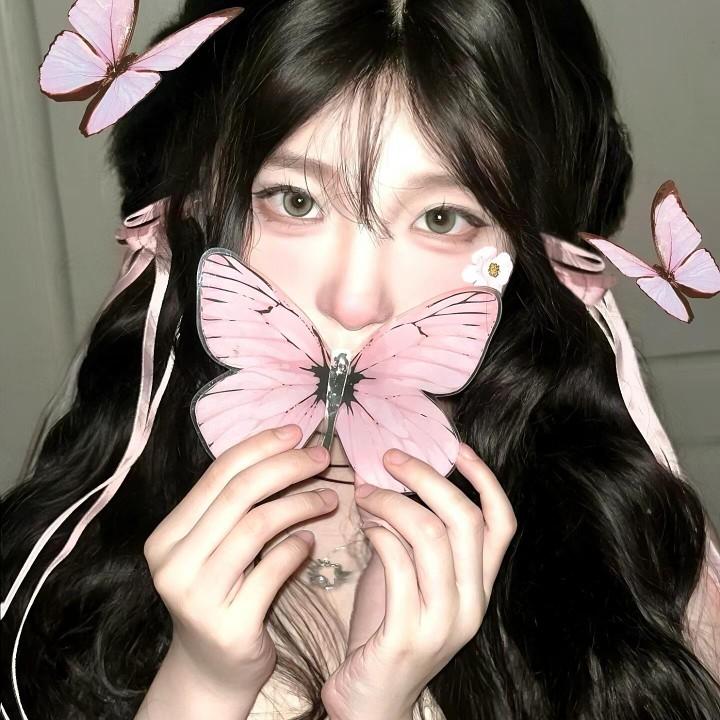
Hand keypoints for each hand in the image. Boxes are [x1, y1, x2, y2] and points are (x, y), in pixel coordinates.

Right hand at [142, 425, 336, 698]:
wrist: (211, 670)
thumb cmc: (220, 594)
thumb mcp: (214, 547)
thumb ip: (234, 506)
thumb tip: (285, 447)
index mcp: (167, 535)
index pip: (218, 473)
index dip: (261, 446)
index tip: (297, 432)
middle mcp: (173, 562)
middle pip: (239, 493)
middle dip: (287, 466)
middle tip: (322, 457)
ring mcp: (198, 596)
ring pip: (258, 526)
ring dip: (301, 503)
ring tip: (328, 499)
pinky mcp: (228, 625)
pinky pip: (273, 571)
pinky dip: (297, 548)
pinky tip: (310, 540)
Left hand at [320, 443, 516, 719]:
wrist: (370, 698)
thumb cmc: (387, 626)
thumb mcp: (408, 573)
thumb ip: (410, 533)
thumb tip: (391, 478)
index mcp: (479, 585)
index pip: (503, 524)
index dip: (485, 479)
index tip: (457, 447)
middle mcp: (472, 603)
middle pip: (465, 519)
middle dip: (425, 477)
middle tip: (389, 458)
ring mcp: (444, 622)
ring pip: (430, 536)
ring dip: (392, 502)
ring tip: (365, 493)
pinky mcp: (407, 635)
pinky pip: (398, 566)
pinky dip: (379, 534)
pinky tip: (364, 527)